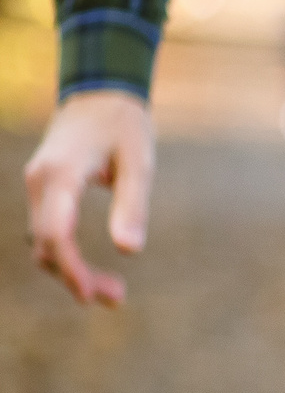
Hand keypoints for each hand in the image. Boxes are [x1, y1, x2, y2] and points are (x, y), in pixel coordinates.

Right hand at [25, 90, 154, 307]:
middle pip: (46, 243)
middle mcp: (40, 182)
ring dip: (70, 269)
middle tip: (116, 299)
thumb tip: (130, 251)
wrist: (100, 93)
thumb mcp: (139, 163)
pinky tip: (92, 271)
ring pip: (43, 241)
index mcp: (61, 174)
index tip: (91, 295)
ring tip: (113, 292)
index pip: (56, 232)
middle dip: (75, 276)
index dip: (71, 268)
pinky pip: (48, 230)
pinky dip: (66, 254)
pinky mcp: (45, 191)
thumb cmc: (124, 125)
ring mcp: (38, 186)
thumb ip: (133, 205)